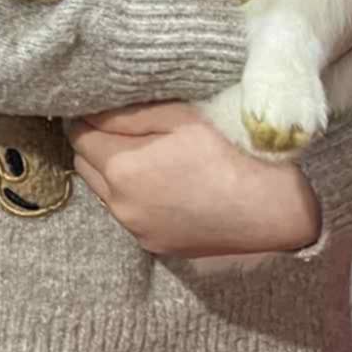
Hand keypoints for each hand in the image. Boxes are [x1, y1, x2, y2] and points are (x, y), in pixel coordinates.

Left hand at [66, 103, 321, 258]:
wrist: (272, 210)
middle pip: (85, 165)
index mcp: (122, 168)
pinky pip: (127, 214)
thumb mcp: (181, 117)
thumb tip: (92, 111)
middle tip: (118, 127)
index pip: (80, 136)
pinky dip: (132, 196)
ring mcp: (136, 229)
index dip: (86, 118)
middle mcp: (120, 204)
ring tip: (141, 154)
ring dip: (111, 172)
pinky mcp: (154, 244)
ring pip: (103, 192)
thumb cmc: (229, 152)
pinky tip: (160, 183)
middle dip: (95, 144)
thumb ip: (129, 114)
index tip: (99, 107)